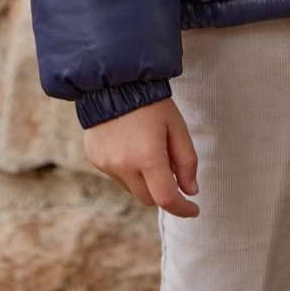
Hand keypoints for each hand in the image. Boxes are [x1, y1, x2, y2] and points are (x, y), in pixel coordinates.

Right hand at [82, 96, 199, 216]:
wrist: (114, 80)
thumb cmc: (151, 101)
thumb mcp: (177, 126)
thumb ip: (186, 161)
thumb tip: (191, 191)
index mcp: (148, 157)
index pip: (166, 199)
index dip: (182, 208)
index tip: (194, 209)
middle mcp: (124, 165)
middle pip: (149, 198)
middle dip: (162, 190)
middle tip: (170, 167)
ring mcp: (106, 164)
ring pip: (132, 189)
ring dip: (144, 181)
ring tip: (147, 149)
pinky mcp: (95, 159)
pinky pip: (117, 176)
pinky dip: (128, 170)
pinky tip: (130, 145)